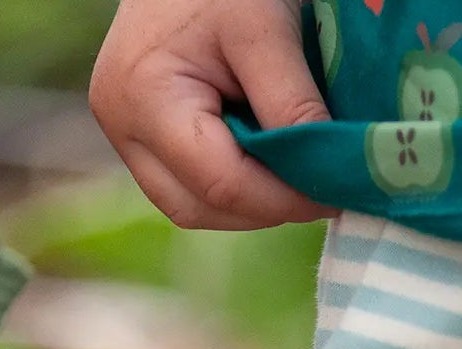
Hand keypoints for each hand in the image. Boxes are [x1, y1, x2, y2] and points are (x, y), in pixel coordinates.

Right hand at [91, 0, 332, 231]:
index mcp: (143, 97)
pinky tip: (267, 163)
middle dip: (266, 207)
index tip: (337, 194)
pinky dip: (235, 187)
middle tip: (321, 188)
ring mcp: (127, 134)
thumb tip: (327, 178)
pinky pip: (190, 187)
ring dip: (251, 203)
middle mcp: (123, 126)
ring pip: (195, 207)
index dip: (284, 200)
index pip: (221, 183)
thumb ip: (293, 105)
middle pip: (201, 206)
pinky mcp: (141, 136)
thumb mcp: (265, 29)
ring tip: (294, 172)